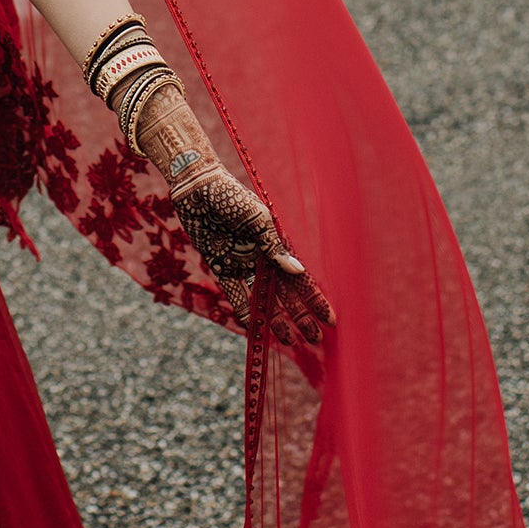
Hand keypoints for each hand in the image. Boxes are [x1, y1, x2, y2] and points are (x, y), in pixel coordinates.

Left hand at [130, 77, 336, 341]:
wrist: (198, 186)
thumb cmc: (231, 196)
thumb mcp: (257, 218)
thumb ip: (274, 246)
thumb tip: (297, 271)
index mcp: (277, 243)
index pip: (301, 278)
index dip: (315, 299)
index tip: (330, 320)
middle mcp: (263, 257)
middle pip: (285, 293)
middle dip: (300, 316)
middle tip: (314, 340)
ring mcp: (243, 263)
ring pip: (264, 298)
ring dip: (276, 319)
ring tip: (288, 341)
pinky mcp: (221, 266)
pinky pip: (235, 293)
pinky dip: (244, 309)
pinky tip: (253, 327)